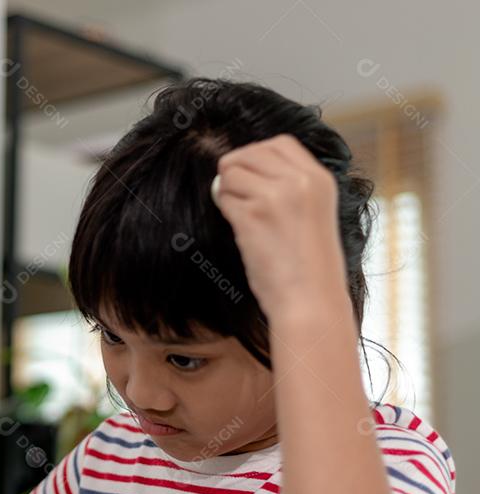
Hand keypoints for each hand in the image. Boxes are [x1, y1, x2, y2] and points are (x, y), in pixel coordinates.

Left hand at [213, 134, 348, 317]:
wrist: (310, 300)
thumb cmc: (308, 266)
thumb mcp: (314, 213)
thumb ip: (290, 186)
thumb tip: (245, 169)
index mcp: (320, 178)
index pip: (278, 143)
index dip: (256, 158)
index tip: (252, 181)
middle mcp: (300, 180)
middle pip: (249, 152)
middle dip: (236, 173)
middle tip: (241, 201)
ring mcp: (277, 195)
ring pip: (231, 172)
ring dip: (229, 193)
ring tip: (245, 219)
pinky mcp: (254, 214)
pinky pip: (223, 196)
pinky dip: (226, 211)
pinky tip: (243, 231)